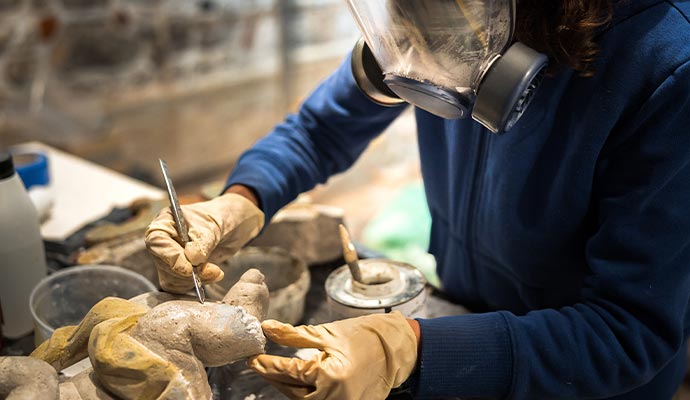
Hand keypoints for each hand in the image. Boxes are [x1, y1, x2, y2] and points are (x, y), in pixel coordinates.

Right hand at [145, 192, 263, 292]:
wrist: (233, 225)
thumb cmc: (221, 217)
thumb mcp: (214, 226)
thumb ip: (202, 242)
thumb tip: (192, 259)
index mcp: (165, 223)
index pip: (157, 243)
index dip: (172, 258)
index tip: (189, 269)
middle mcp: (162, 241)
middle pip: (165, 265)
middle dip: (190, 272)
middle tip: (214, 270)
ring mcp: (169, 257)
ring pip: (172, 279)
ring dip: (196, 280)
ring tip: (216, 271)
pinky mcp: (178, 271)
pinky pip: (180, 286)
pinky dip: (197, 284)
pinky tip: (212, 275)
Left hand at [248, 311, 417, 399]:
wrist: (397, 349)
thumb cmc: (365, 336)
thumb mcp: (327, 333)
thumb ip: (294, 335)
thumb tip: (267, 328)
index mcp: (330, 376)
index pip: (287, 373)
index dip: (266, 365)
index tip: (252, 358)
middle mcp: (335, 397)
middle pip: (291, 391)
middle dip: (274, 377)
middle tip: (261, 364)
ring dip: (287, 387)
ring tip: (277, 371)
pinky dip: (305, 392)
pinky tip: (298, 381)